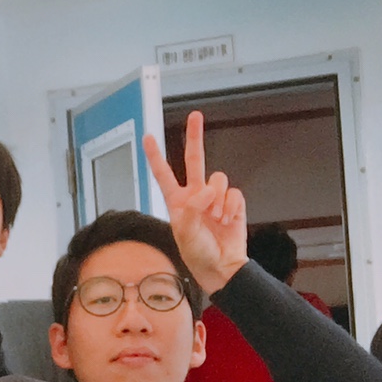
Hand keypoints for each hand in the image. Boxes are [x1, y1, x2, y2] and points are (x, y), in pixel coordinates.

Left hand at [143, 110, 246, 293]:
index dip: (155, 156)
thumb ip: (192, 207)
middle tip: (195, 115)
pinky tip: (227, 220)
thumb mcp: (185, 232)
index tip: (147, 137)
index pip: (164, 174)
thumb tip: (208, 190)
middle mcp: (195, 195)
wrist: (221, 266)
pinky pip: (234, 193)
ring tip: (215, 219)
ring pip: (218, 179)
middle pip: (194, 159)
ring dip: (218, 200)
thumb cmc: (198, 253)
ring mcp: (215, 198)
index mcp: (177, 201)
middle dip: (195, 137)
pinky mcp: (233, 202)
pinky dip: (231, 207)